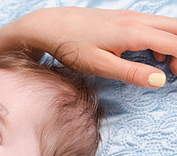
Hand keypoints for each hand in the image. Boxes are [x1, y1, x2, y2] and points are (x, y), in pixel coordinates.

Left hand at [16, 7, 176, 87]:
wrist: (50, 25)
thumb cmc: (72, 46)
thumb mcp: (100, 65)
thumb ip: (131, 72)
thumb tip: (160, 80)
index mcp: (133, 32)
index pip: (174, 43)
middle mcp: (135, 20)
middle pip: (175, 29)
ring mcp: (129, 16)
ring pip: (165, 25)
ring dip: (174, 44)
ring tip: (171, 67)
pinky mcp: (121, 18)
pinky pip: (152, 25)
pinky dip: (161, 38)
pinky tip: (153, 55)